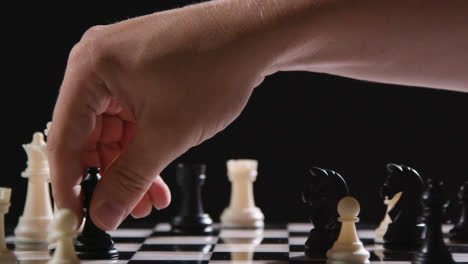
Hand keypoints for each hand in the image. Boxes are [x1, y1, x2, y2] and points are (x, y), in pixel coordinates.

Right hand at [47, 2, 268, 229]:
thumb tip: (105, 212)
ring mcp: (123, 69)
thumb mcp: (167, 134)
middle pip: (89, 137)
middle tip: (122, 210)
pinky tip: (158, 176)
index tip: (76, 217)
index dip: (70, 185)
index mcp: (91, 69)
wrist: (253, 36)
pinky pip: (133, 121)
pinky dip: (144, 149)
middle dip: (110, 178)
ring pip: (115, 133)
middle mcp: (100, 65)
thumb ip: (130, 178)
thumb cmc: (214, 65)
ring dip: (131, 168)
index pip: (65, 139)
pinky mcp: (144, 75)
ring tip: (148, 199)